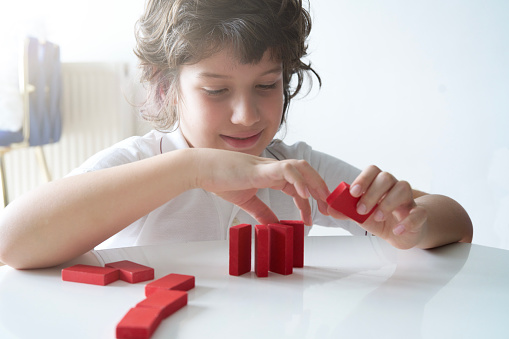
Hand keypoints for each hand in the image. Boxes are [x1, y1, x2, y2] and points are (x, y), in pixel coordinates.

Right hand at [192, 149, 329, 225]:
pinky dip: (298, 180)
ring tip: (321, 201)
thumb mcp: (247, 201)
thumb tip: (272, 225)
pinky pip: (286, 170)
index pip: (298, 185)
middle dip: (320, 190)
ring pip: (301, 168)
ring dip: (315, 183)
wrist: (202, 170)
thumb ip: (261, 212)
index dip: (308, 201)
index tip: (312, 218)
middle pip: (306, 173)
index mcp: (271, 176)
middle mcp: (273, 169)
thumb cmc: (221, 181)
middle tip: (327, 210)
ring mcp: (268, 167)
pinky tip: (304, 194)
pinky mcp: (261, 169)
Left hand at [327, 165, 428, 248]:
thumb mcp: (360, 216)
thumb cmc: (380, 218)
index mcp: (378, 184)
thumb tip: (329, 208)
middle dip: (372, 193)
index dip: (363, 179)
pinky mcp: (419, 215)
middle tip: (361, 210)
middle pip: (386, 177)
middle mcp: (394, 187)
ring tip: (377, 218)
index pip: (372, 171)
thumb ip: (346, 211)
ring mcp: (409, 200)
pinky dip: (408, 221)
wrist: (401, 233)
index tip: (353, 193)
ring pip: (403, 188)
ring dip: (388, 203)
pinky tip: (397, 229)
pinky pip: (419, 212)